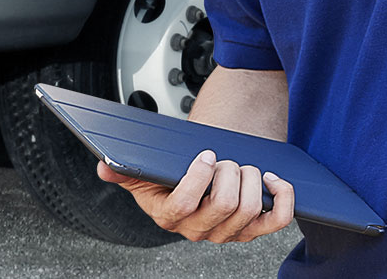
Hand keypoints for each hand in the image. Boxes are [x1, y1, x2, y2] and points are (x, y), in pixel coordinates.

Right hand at [96, 149, 296, 241]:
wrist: (199, 182)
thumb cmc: (172, 176)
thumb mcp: (144, 172)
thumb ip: (123, 170)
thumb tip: (105, 166)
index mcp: (170, 217)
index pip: (183, 206)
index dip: (198, 179)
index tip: (204, 155)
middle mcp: (200, 230)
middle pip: (224, 205)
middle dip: (229, 172)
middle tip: (224, 158)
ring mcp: (229, 232)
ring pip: (250, 209)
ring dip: (251, 178)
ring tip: (241, 165)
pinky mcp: (254, 229)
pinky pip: (278, 220)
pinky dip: (282, 196)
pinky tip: (272, 178)